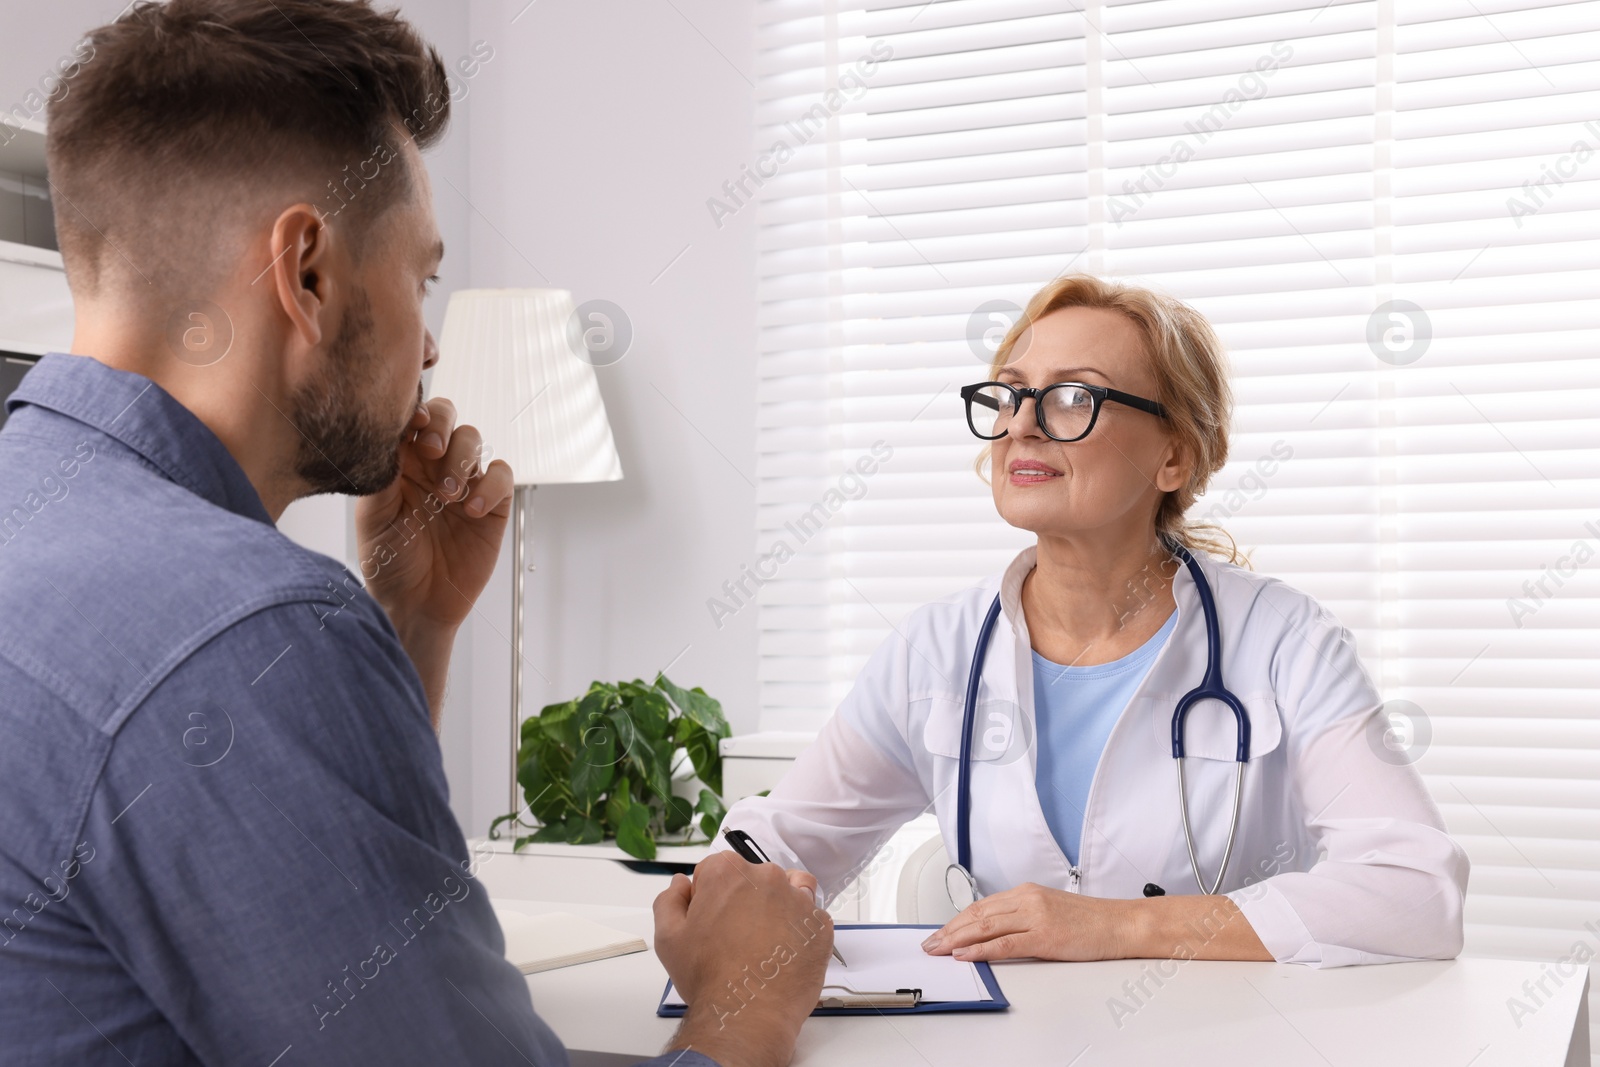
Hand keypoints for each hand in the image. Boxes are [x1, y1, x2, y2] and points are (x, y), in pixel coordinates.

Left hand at [355, 397, 514, 632]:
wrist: (416, 605)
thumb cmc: (389, 563)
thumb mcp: (373, 517)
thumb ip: (382, 475)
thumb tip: (391, 437)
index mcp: (401, 463)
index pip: (412, 420)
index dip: (415, 412)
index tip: (412, 424)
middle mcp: (433, 467)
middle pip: (447, 418)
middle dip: (441, 426)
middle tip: (431, 451)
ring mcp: (464, 483)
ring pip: (474, 441)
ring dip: (462, 459)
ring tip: (448, 494)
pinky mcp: (492, 505)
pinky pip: (501, 477)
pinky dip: (491, 485)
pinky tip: (473, 509)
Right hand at [654, 854, 831, 1066]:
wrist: (747, 1015)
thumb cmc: (707, 977)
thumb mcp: (669, 938)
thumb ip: (670, 900)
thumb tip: (682, 884)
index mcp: (726, 872)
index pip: (716, 870)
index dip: (710, 897)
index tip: (711, 922)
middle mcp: (766, 875)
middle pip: (753, 878)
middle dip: (745, 900)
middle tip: (736, 937)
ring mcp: (798, 898)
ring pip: (788, 890)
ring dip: (778, 906)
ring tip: (767, 939)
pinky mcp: (820, 925)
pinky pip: (811, 918)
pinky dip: (800, 930)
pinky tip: (785, 953)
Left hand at [919, 883, 1133, 962]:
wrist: (1120, 924)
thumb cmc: (1089, 921)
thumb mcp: (1049, 909)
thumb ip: (1022, 916)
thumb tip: (993, 932)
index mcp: (1026, 892)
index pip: (981, 906)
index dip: (956, 920)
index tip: (940, 932)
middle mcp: (1027, 899)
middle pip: (977, 915)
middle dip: (949, 930)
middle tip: (930, 944)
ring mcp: (1035, 917)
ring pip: (985, 927)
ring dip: (956, 939)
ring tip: (938, 950)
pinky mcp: (1044, 936)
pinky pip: (1004, 944)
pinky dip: (980, 950)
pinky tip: (965, 954)